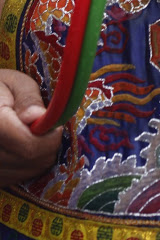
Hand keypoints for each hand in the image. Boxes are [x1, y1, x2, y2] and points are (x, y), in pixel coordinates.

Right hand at [0, 69, 62, 186]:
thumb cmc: (0, 88)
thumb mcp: (14, 83)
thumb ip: (27, 98)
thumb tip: (38, 116)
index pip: (30, 146)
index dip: (50, 136)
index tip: (54, 123)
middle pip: (32, 160)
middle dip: (48, 143)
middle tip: (43, 125)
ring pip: (30, 170)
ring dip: (40, 153)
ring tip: (31, 133)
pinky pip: (20, 176)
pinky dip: (28, 162)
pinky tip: (22, 145)